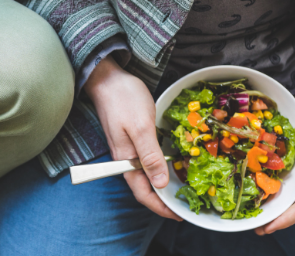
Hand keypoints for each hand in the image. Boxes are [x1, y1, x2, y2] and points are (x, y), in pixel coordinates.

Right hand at [84, 56, 181, 220]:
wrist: (107, 78)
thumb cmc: (123, 100)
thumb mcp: (140, 128)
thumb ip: (150, 156)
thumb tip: (161, 185)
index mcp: (126, 161)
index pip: (143, 194)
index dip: (161, 207)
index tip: (180, 215)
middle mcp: (126, 159)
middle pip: (145, 188)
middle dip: (164, 200)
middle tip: (187, 205)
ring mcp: (129, 149)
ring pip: (147, 175)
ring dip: (164, 184)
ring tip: (184, 188)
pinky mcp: (134, 139)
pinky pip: (148, 160)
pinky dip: (161, 167)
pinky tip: (173, 164)